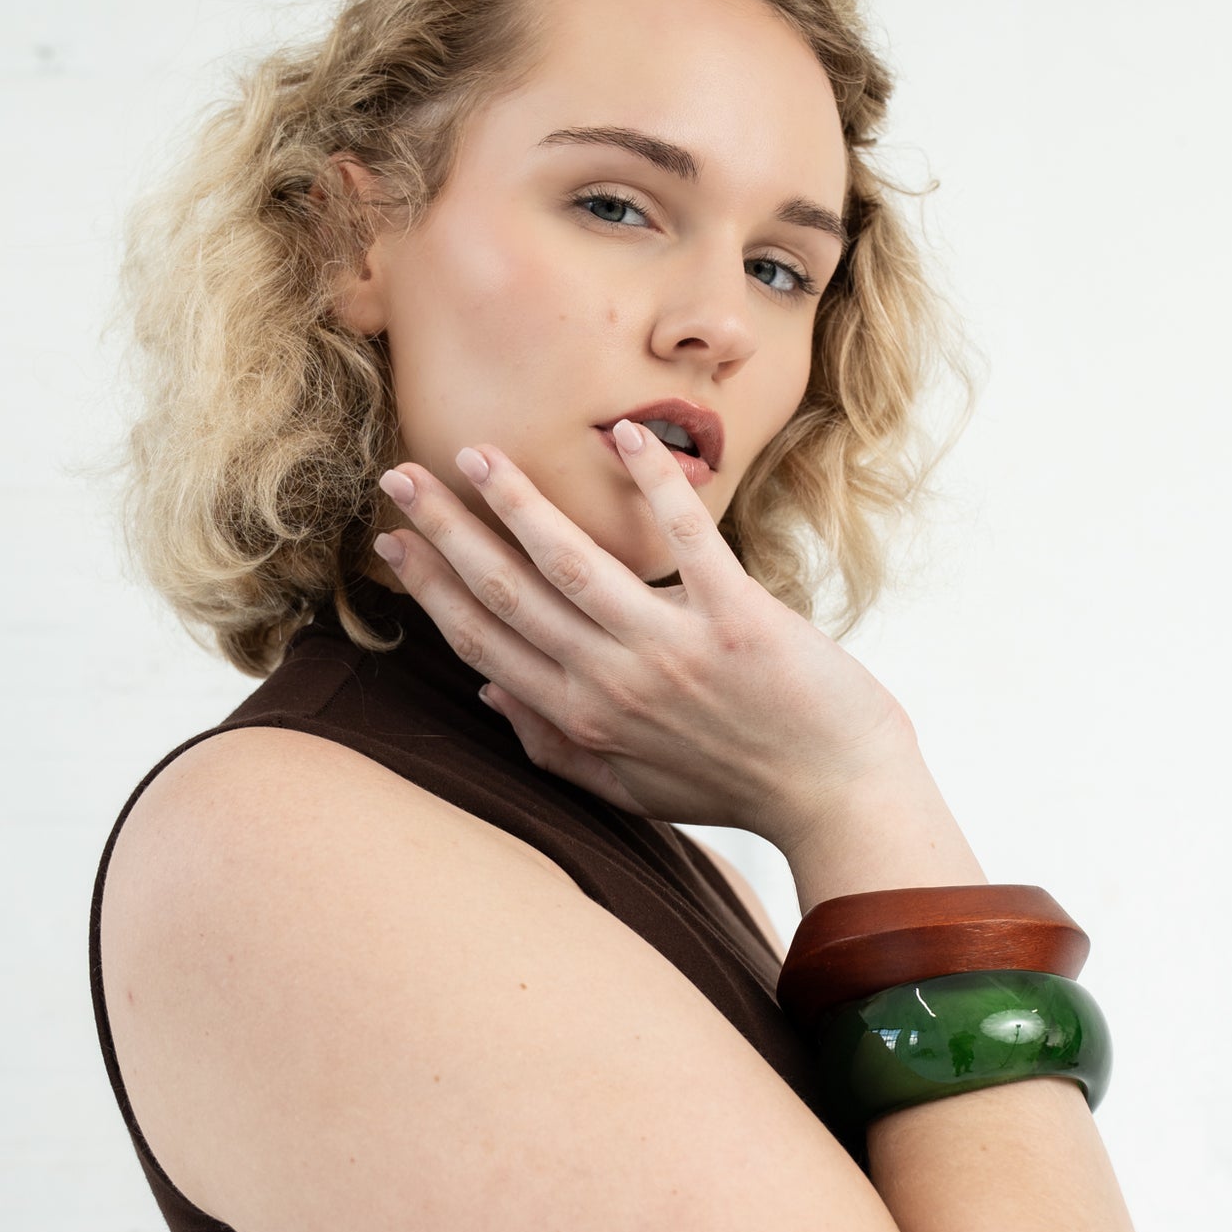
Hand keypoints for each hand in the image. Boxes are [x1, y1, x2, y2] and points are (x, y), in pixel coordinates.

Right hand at [371, 424, 926, 853]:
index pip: (485, 640)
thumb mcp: (631, 787)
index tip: (393, 541)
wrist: (838, 797)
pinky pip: (685, 539)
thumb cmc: (736, 786)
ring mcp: (672, 650)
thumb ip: (556, 746)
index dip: (431, 587)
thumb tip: (490, 692)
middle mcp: (614, 682)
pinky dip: (653, 483)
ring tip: (476, 454)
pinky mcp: (737, 619)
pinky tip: (624, 434)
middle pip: (508, 594)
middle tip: (401, 476)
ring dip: (517, 503)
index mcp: (583, 718)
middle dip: (446, 532)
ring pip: (572, 563)